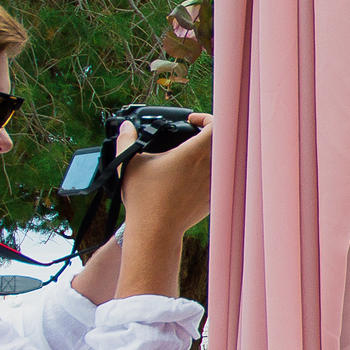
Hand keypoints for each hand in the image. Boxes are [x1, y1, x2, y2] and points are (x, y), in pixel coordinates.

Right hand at [117, 114, 213, 240]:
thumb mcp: (129, 164)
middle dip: (209, 133)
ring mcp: (215, 184)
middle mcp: (210, 167)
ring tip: (194, 151)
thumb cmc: (143, 199)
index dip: (207, 117)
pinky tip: (195, 172)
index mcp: (194, 154)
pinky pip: (220, 177)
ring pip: (223, 159)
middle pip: (222, 140)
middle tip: (193, 134)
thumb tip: (126, 127)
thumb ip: (126, 140)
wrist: (155, 232)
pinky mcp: (215, 198)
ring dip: (212, 151)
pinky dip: (212, 170)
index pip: (217, 125)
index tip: (191, 121)